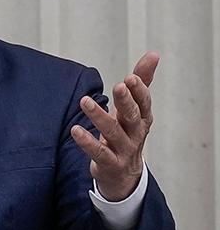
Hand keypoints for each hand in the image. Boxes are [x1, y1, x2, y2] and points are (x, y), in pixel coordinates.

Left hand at [70, 51, 157, 201]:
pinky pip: (99, 153)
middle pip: (132, 116)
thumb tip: (154, 54)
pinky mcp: (110, 164)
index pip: (144, 103)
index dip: (139, 91)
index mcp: (141, 118)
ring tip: (84, 101)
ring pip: (113, 132)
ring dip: (99, 116)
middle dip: (126, 101)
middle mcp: (135, 133)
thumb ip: (141, 82)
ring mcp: (124, 150)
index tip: (131, 77)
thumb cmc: (126, 133)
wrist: (124, 175)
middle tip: (119, 86)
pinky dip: (88, 142)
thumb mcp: (134, 108)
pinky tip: (75, 130)